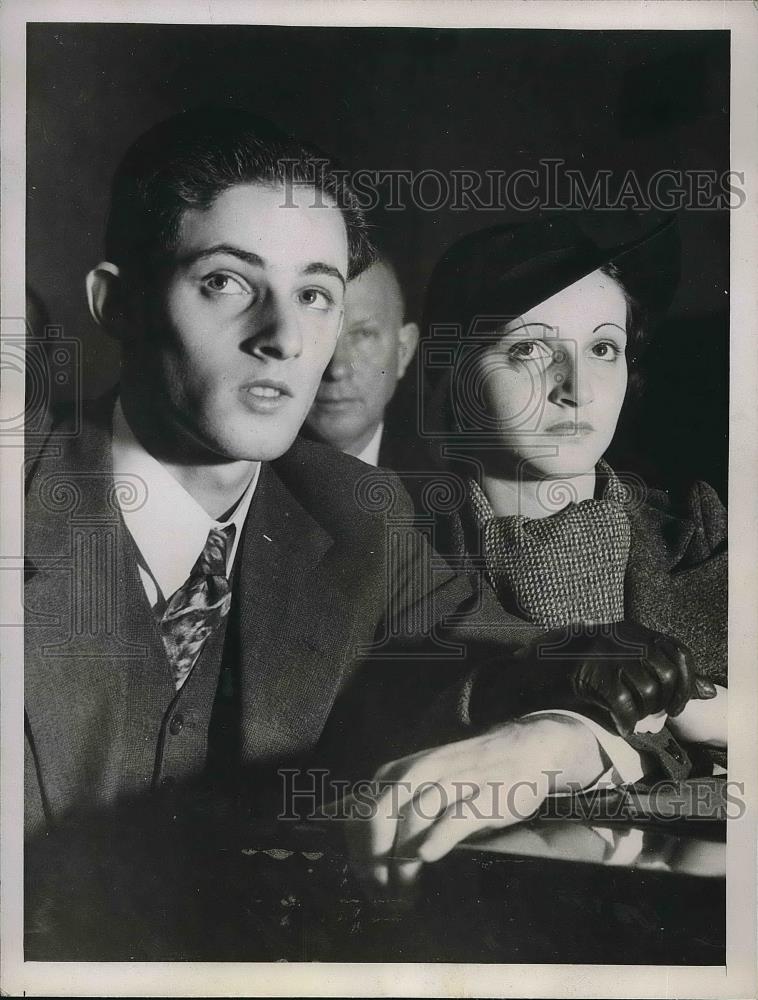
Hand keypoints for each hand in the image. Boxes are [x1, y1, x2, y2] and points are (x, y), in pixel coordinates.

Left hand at [344, 714, 604, 887]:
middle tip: (381, 894)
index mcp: (400, 771)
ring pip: (414, 818)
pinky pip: (456, 815)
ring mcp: (453, 781)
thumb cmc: (467, 773)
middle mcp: (420, 772)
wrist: (525, 748)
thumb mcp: (423, 780)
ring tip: (405, 894)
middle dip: (374, 860)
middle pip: (378, 815)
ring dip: (403, 861)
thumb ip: (395, 805)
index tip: (367, 884)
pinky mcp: (485, 794)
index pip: (360, 813)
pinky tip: (429, 856)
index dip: (358, 852)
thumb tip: (357, 841)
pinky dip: (439, 836)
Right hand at [476, 621, 717, 736]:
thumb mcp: (626, 663)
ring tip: (634, 718)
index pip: (678, 652)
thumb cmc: (586, 668)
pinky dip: (626, 720)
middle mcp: (623, 636)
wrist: (537, 668)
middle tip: (655, 714)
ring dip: (644, 712)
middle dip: (665, 700)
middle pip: (664, 673)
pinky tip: (622, 726)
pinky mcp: (590, 672)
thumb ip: (665, 673)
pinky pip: (622, 702)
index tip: (676, 704)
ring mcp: (606, 653)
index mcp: (635, 630)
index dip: (685, 681)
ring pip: (645, 689)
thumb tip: (708, 692)